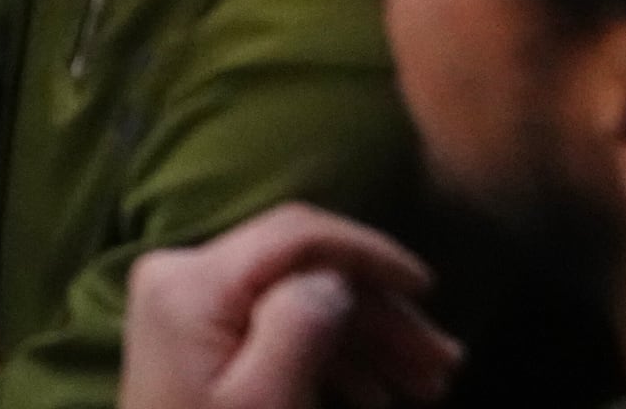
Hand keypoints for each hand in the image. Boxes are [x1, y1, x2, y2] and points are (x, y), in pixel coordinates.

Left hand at [120, 204, 461, 408]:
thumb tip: (336, 277)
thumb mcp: (266, 402)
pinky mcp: (199, 330)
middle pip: (303, 268)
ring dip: (367, 337)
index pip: (295, 234)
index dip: (369, 252)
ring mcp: (188, 300)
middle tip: (443, 363)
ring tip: (428, 387)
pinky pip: (275, 324)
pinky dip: (330, 353)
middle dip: (380, 311)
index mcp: (192, 279)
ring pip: (297, 298)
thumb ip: (299, 326)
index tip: (429, 289)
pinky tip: (376, 395)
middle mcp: (183, 272)